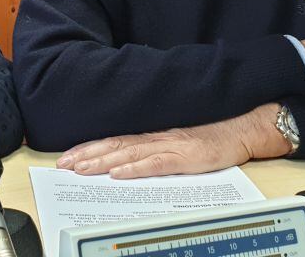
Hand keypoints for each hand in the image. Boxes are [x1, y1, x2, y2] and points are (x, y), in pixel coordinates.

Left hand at [55, 104, 289, 178]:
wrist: (241, 129)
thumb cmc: (211, 138)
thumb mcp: (176, 143)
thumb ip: (153, 151)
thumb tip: (125, 162)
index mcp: (152, 135)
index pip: (113, 141)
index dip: (89, 148)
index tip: (67, 157)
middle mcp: (156, 138)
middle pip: (114, 146)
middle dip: (86, 156)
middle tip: (62, 165)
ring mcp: (170, 146)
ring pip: (129, 154)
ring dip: (102, 161)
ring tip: (80, 169)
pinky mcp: (185, 157)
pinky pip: (156, 163)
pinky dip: (135, 169)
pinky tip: (118, 173)